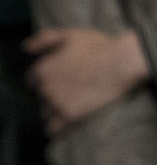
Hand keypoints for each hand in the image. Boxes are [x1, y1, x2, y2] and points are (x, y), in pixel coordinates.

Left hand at [24, 27, 148, 134]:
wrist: (123, 62)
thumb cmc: (99, 46)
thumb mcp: (70, 35)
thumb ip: (44, 39)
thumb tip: (25, 47)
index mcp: (43, 69)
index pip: (33, 80)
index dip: (49, 77)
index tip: (64, 76)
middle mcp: (45, 88)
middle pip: (41, 97)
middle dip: (54, 94)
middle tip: (75, 88)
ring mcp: (56, 103)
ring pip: (46, 113)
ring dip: (56, 110)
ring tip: (76, 103)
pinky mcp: (70, 116)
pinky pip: (54, 129)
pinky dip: (59, 128)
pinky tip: (70, 121)